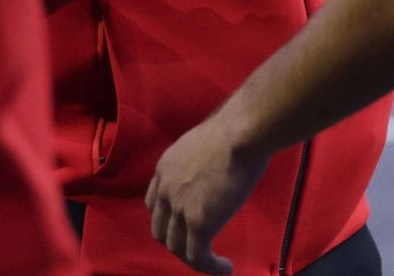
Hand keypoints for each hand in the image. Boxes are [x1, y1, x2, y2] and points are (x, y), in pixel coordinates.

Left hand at [146, 114, 268, 273]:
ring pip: (177, 248)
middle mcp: (166, 189)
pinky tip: (225, 268)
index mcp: (165, 168)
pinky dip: (210, 267)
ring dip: (194, 259)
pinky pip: (198, 256)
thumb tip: (215, 173)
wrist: (240, 134)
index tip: (184, 225)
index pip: (154, 204)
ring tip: (213, 262)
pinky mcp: (198, 223)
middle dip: (177, 243)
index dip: (167, 219)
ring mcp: (179, 208)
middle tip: (198, 247)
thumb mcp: (203, 145)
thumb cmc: (234, 132)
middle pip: (160, 230)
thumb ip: (200, 164)